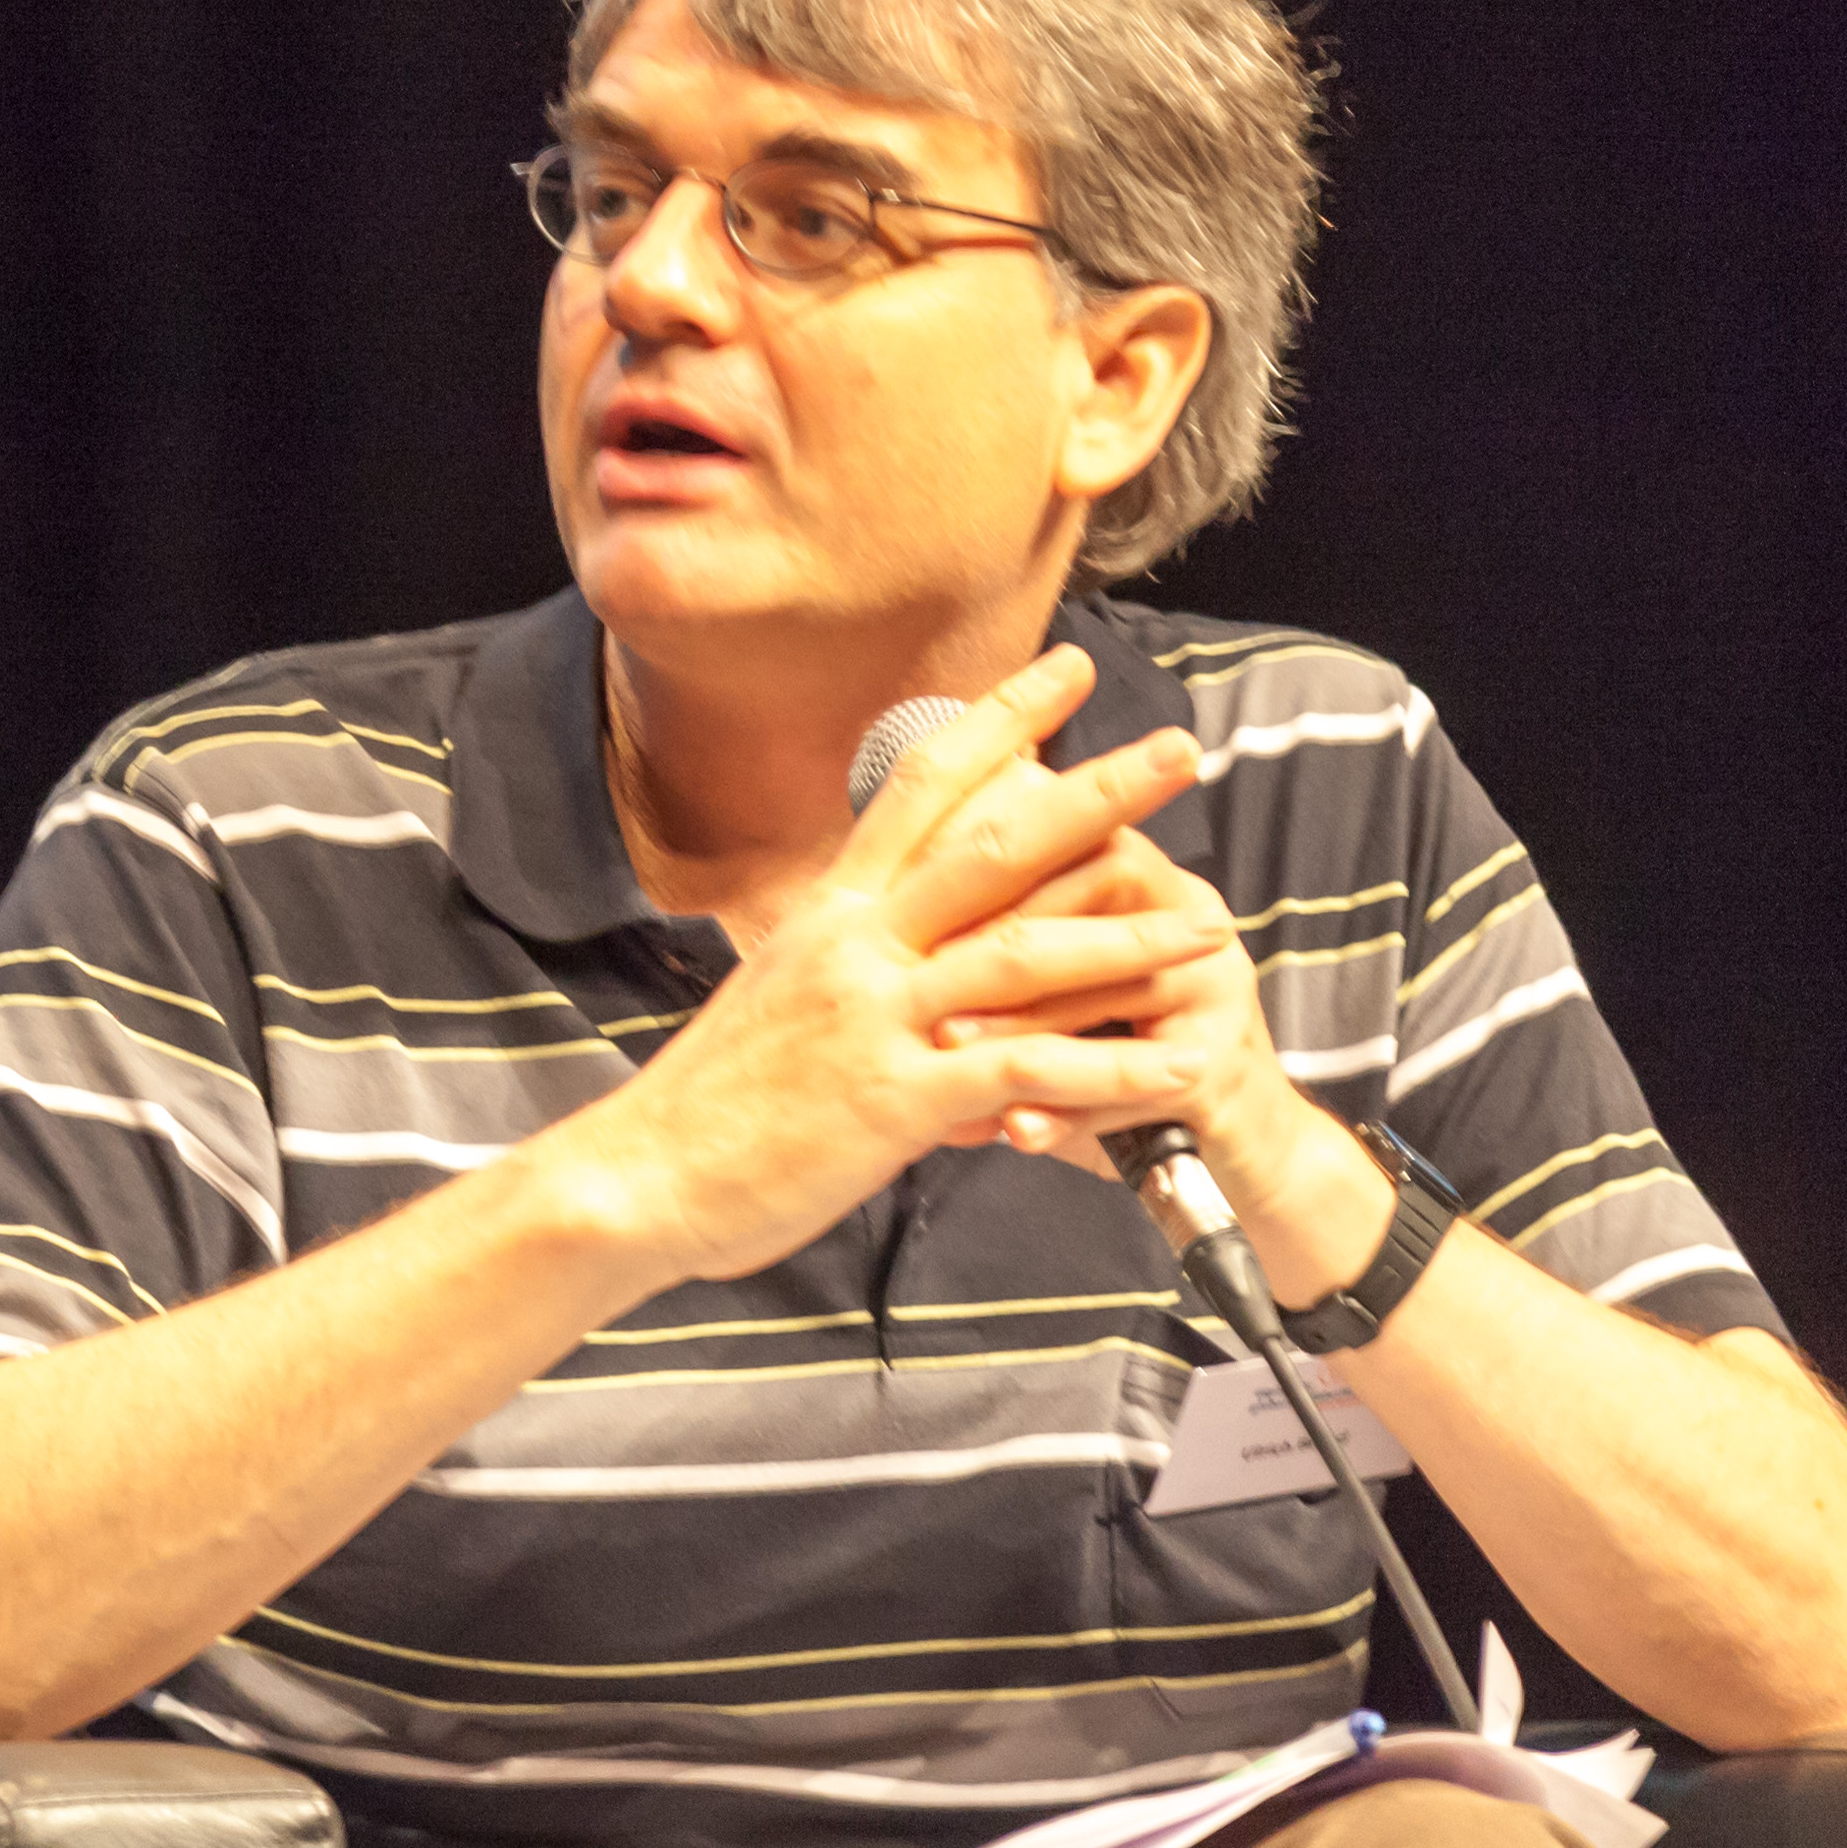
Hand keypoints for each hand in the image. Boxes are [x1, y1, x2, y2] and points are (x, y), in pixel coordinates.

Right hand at [539, 645, 1235, 1286]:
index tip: (1064, 670)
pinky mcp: (894, 1098)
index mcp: (829, 910)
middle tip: (1178, 748)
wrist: (636, 1177)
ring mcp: (876, 1016)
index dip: (998, 718)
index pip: (921, 783)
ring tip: (1210, 921)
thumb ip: (847, 961)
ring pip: (1025, 953)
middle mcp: (856, 944)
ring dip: (1128, 936)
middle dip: (1095, 792)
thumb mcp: (777, 996)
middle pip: (993, 842)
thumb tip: (891, 942)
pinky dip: (1110, 1069)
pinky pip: (1026, 1072)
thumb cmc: (706, 1101)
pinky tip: (1176, 1066)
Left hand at [923, 750, 1394, 1304]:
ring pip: (1107, 986)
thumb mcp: (1055, 988)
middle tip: (907, 969)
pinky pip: (1137, 1081)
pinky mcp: (1224, 1066)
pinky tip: (1015, 1130)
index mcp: (1138, 875)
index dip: (971, 857)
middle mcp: (1187, 913)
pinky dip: (1070, 1110)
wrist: (1225, 1159)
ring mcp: (1215, 987)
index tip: (888, 887)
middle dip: (989, 931)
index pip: (1057, 831)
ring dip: (1021, 1021)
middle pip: (1086, 891)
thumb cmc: (1110, 1063)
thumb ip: (991, 933)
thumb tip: (882, 888)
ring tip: (945, 1046)